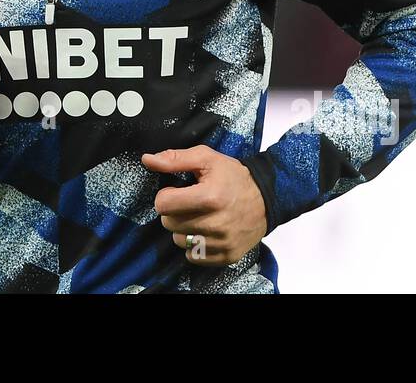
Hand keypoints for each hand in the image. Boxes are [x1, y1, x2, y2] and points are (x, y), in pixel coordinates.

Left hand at [141, 144, 268, 266]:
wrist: (267, 198)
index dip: (166, 195)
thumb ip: (175, 159)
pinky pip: (193, 256)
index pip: (163, 204)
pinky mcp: (227, 256)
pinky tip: (205, 231)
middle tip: (189, 204)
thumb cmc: (233, 176)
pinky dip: (194, 245)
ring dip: (183, 229)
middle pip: (169, 224)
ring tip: (198, 217)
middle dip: (174, 212)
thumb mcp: (207, 159)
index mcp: (210, 197)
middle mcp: (216, 223)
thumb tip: (147, 159)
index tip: (178, 191)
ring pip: (179, 241)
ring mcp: (222, 243)